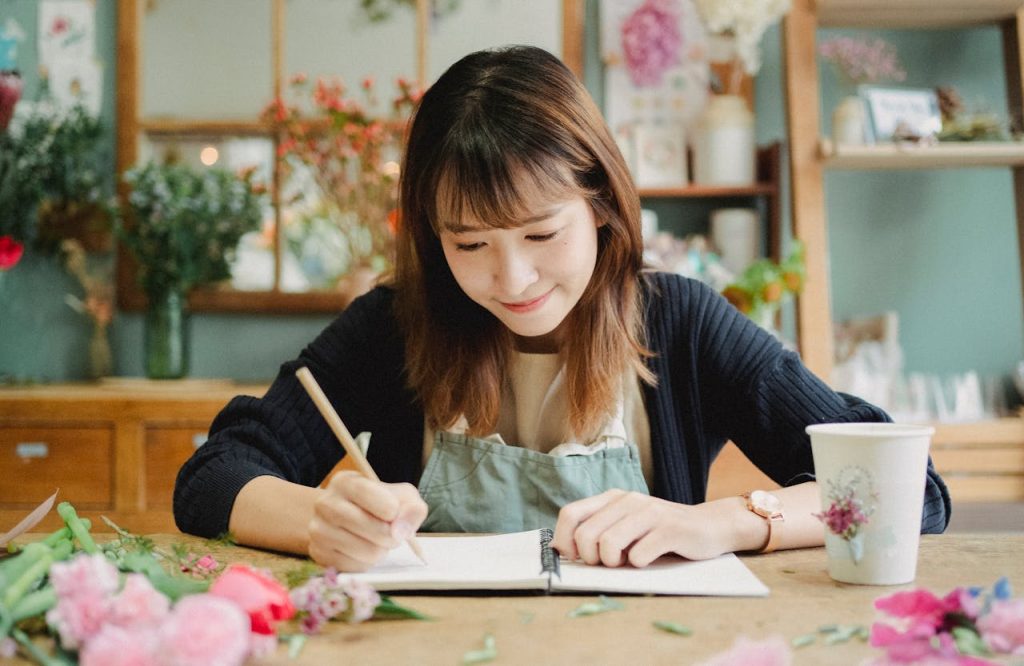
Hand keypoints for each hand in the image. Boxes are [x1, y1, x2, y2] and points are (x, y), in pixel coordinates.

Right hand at [308, 471, 427, 571]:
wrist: (338, 517)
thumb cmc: (374, 503)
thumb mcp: (398, 495)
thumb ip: (412, 508)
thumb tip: (403, 530)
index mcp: (345, 482)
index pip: (386, 505)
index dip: (397, 513)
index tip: (393, 512)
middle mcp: (325, 504)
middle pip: (378, 531)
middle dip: (392, 535)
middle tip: (390, 531)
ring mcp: (318, 530)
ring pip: (369, 552)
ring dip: (381, 550)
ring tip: (376, 540)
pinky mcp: (318, 554)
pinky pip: (357, 568)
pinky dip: (366, 562)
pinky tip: (362, 550)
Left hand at [551, 489, 731, 566]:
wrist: (710, 525)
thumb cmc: (662, 531)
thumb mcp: (628, 523)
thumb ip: (601, 529)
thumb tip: (566, 552)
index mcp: (612, 498)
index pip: (570, 514)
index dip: (563, 540)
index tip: (574, 558)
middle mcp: (628, 500)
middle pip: (585, 535)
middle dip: (591, 558)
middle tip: (608, 563)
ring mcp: (649, 512)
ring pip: (608, 544)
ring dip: (614, 562)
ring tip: (628, 561)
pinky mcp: (670, 529)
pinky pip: (639, 555)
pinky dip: (639, 565)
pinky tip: (649, 560)